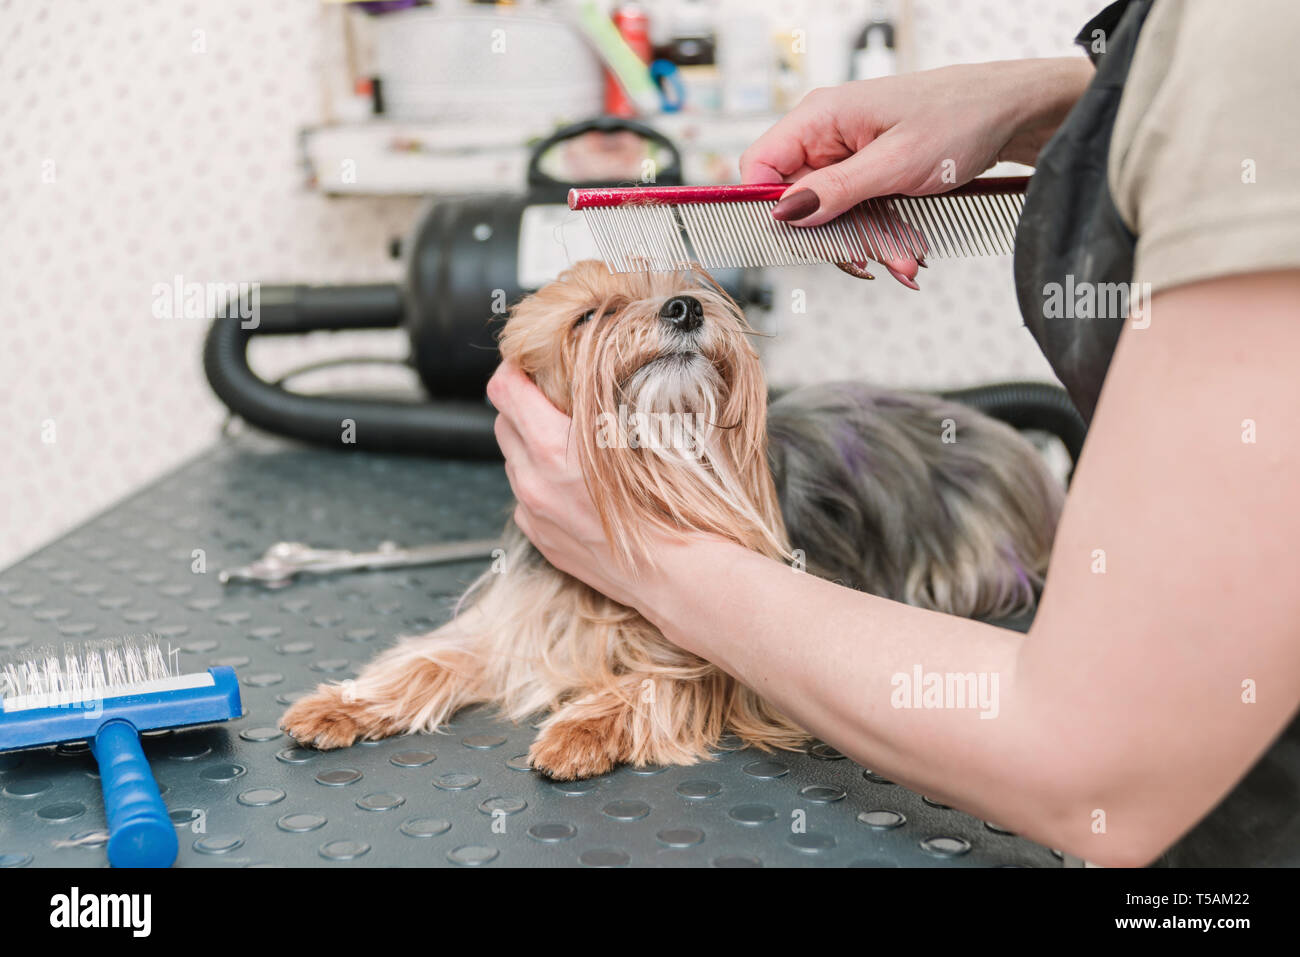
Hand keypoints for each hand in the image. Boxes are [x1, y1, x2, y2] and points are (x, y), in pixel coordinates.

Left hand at [486, 361, 664, 610]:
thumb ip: (600, 403)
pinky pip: (525, 498)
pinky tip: (571, 485)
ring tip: (567, 445)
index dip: (512, 368)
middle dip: (521, 406)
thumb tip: (585, 378)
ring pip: (513, 462)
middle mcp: (534, 482)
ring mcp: (533, 513)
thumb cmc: (668, 505)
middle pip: (502, 424)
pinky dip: (539, 483)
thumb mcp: (640, 434)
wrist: (674, 573)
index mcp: (553, 449)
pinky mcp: (540, 538)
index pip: (505, 391)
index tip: (525, 361)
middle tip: (551, 397)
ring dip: (530, 446)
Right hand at [740, 58, 1092, 283]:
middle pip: (798, 202)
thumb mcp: (895, 162)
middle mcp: (827, 136)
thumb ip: (834, 190)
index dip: (770, 206)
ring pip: (832, 217)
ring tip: (904, 260)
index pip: (760, 166)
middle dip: (835, 237)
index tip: (796, 235)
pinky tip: (907, 252)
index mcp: (821, 117)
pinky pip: (858, 215)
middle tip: (868, 260)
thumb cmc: (962, 117)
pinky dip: (882, 237)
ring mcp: (848, 156)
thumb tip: (784, 211)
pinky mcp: (869, 174)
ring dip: (867, 244)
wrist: (1013, 114)